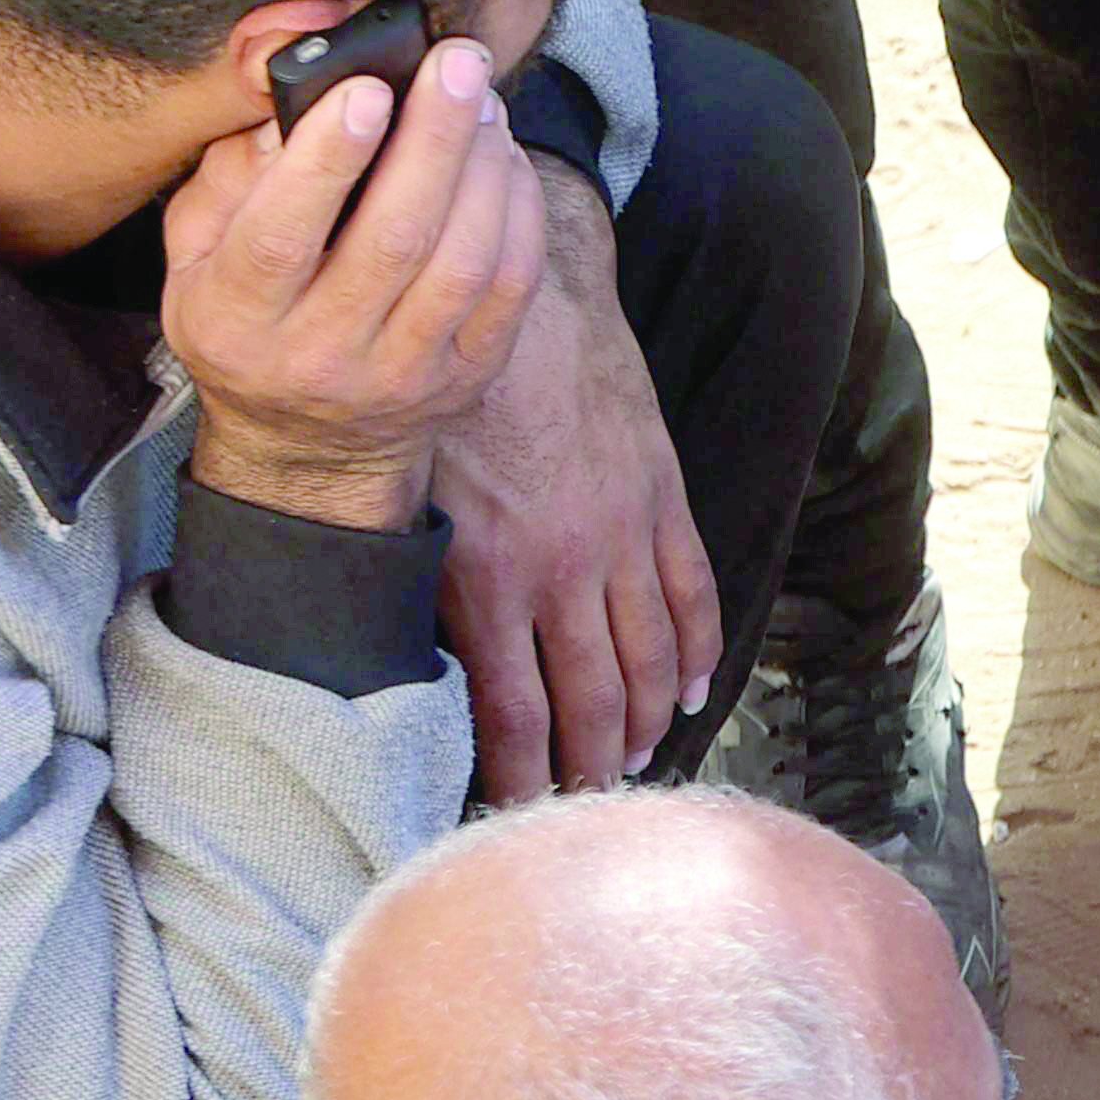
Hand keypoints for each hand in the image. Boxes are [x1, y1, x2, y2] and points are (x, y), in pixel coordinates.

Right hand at [166, 37, 547, 531]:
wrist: (308, 447)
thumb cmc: (247, 323)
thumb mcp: (194, 258)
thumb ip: (227, 180)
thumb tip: (285, 105)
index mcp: (237, 317)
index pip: (283, 235)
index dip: (328, 159)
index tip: (365, 88)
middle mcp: (321, 352)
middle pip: (394, 239)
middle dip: (433, 140)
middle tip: (456, 64)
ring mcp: (404, 372)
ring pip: (463, 263)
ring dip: (483, 169)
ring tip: (482, 100)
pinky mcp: (468, 377)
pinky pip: (510, 289)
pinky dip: (518, 215)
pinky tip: (506, 159)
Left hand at [430, 168, 718, 796]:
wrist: (522, 286)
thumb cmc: (443, 381)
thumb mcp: (404, 479)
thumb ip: (415, 567)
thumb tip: (409, 652)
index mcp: (488, 570)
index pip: (511, 711)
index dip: (515, 774)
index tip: (509, 812)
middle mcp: (564, 568)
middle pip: (589, 703)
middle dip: (585, 767)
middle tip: (578, 813)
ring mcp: (622, 538)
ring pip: (646, 663)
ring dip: (639, 725)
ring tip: (627, 767)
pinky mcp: (660, 503)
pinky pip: (690, 598)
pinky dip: (695, 657)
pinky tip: (686, 696)